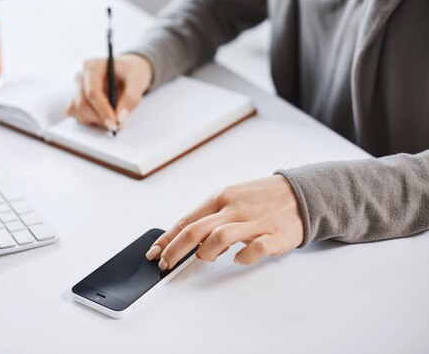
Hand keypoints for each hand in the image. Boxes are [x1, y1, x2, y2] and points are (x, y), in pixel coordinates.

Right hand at [66, 54, 152, 130]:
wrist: (129, 73)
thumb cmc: (131, 73)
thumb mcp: (137, 82)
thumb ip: (131, 98)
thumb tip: (120, 118)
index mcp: (94, 66)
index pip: (92, 92)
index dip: (102, 110)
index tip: (114, 123)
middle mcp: (82, 76)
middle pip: (82, 103)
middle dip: (99, 118)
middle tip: (116, 126)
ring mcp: (77, 88)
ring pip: (77, 110)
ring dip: (94, 120)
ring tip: (112, 119)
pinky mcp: (76, 99)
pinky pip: (75, 113)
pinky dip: (88, 119)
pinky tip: (102, 117)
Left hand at [146, 175, 303, 268]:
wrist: (301, 193)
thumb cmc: (261, 198)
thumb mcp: (232, 198)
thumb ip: (211, 217)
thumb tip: (188, 240)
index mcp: (221, 198)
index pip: (186, 220)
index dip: (168, 238)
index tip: (155, 252)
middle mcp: (233, 208)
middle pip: (195, 230)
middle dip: (175, 250)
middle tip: (166, 264)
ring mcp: (254, 222)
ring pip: (219, 237)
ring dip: (206, 252)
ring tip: (205, 259)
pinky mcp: (274, 236)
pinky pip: (254, 249)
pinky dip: (242, 257)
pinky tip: (237, 259)